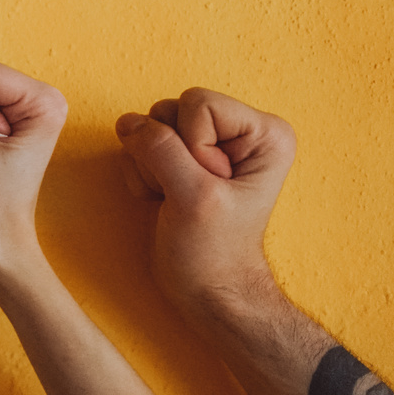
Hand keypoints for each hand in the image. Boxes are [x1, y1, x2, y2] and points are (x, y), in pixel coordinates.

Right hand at [115, 88, 294, 317]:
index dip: (188, 144)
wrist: (208, 291)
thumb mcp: (192, 198)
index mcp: (263, 133)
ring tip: (173, 197)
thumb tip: (130, 122)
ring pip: (152, 124)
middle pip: (173, 108)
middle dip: (165, 153)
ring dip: (149, 164)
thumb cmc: (214, 254)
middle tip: (185, 192)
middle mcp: (240, 131)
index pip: (198, 103)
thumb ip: (161, 151)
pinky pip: (142, 142)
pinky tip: (163, 198)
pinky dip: (142, 172)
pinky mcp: (182, 157)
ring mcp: (209, 143)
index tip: (205, 184)